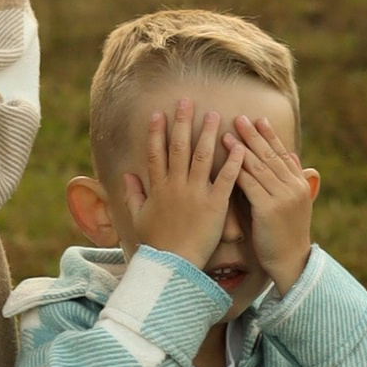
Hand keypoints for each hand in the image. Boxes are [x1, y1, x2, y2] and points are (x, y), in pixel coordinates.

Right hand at [127, 99, 245, 269]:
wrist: (173, 265)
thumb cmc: (155, 245)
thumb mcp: (138, 218)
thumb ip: (132, 194)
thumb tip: (126, 174)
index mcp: (158, 188)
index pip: (155, 153)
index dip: (157, 132)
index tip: (159, 113)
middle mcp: (176, 185)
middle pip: (178, 147)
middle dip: (182, 122)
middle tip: (186, 101)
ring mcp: (196, 193)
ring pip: (202, 157)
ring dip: (208, 134)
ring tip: (215, 114)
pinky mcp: (215, 204)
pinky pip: (225, 178)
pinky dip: (233, 162)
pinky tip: (240, 146)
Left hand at [228, 117, 319, 292]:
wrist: (290, 262)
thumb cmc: (286, 234)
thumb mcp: (293, 204)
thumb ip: (287, 180)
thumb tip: (290, 156)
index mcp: (299, 184)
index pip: (282, 154)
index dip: (269, 136)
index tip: (258, 120)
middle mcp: (293, 187)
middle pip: (270, 155)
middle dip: (254, 136)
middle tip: (240, 118)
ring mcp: (282, 198)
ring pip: (259, 167)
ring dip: (242, 149)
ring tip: (227, 134)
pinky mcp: (269, 210)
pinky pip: (250, 185)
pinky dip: (238, 170)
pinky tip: (226, 160)